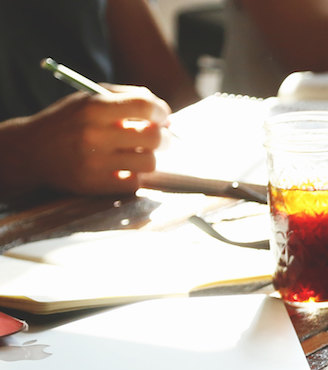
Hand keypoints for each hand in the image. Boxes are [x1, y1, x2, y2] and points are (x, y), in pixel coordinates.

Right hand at [3, 85, 169, 195]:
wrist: (31, 151)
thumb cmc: (69, 121)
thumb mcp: (89, 98)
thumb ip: (127, 98)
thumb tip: (166, 116)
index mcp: (93, 107)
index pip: (144, 106)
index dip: (161, 111)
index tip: (162, 117)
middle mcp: (93, 134)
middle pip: (153, 137)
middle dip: (164, 137)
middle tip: (160, 138)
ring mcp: (93, 162)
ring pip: (149, 163)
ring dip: (149, 158)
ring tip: (139, 153)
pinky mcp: (94, 184)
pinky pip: (134, 183)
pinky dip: (134, 176)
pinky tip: (124, 168)